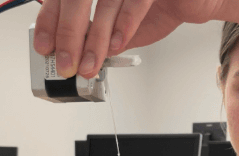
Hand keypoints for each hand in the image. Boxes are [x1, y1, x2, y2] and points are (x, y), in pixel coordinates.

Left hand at [33, 0, 223, 78]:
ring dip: (95, 39)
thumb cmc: (157, 8)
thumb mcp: (120, 27)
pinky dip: (124, 25)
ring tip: (89, 66)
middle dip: (68, 35)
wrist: (194, 0)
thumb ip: (99, 36)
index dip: (49, 22)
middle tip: (66, 65)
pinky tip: (116, 47)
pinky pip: (136, 1)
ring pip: (105, 3)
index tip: (44, 47)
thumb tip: (74, 56)